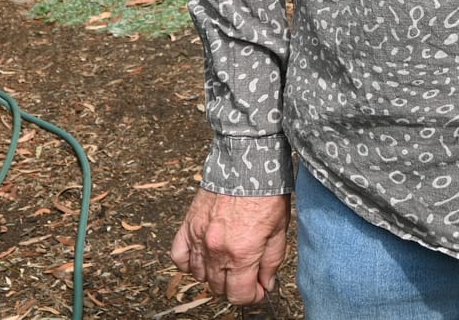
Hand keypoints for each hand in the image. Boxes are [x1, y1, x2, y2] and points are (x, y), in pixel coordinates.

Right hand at [171, 190, 290, 305]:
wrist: (246, 162)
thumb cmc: (266, 192)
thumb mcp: (279, 230)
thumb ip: (271, 262)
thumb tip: (266, 284)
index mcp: (242, 253)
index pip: (240, 295)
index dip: (253, 297)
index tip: (259, 290)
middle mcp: (216, 250)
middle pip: (220, 288)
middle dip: (236, 286)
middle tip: (247, 275)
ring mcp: (199, 238)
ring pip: (200, 276)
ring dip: (215, 276)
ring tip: (228, 264)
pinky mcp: (188, 226)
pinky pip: (179, 257)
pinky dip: (188, 263)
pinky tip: (202, 259)